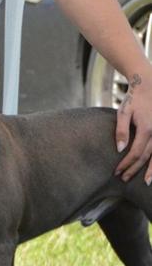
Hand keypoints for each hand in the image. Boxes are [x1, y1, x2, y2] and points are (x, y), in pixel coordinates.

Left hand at [115, 66, 151, 182]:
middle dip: (135, 169)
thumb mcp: (123, 112)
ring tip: (146, 181)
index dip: (126, 164)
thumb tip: (120, 150)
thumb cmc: (134, 98)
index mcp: (146, 128)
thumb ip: (121, 131)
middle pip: (147, 157)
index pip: (135, 153)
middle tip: (125, 179)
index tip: (116, 172)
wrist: (150, 85)